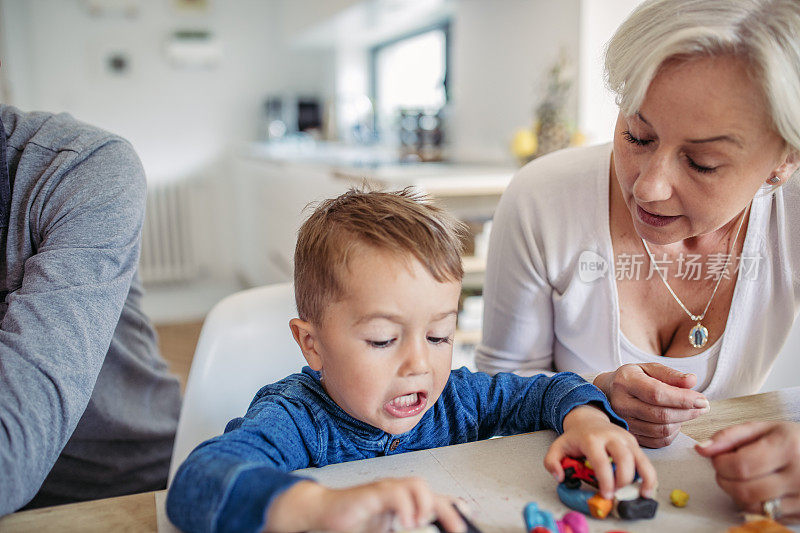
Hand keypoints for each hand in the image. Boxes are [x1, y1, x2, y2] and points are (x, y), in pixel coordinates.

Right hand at [265, 478, 466, 531]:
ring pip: (418, 485)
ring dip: (427, 504)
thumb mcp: (384, 530)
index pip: (434, 501)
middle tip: (459, 529)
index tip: (469, 519)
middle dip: (449, 510)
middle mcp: (398, 491)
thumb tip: (421, 529)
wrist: (322, 513)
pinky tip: (406, 521)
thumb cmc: (353, 522)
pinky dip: (406, 506)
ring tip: (424, 522)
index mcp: (403, 502)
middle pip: (432, 493)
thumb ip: (405, 529)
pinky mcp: (372, 493)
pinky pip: (395, 493)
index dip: (454, 508)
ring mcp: (386, 490)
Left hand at [544, 405, 656, 499]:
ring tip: (643, 494)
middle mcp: (611, 436)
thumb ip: (551, 462)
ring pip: (640, 457)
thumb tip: (560, 477)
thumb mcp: (558, 447)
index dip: (605, 480)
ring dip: (644, 478)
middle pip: (624, 458)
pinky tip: (647, 487)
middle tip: (617, 493)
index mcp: (591, 439)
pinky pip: (645, 459)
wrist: (587, 420)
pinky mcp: (633, 442)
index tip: (606, 494)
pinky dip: (649, 474)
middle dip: (623, 480)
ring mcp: (624, 438)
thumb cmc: (575, 437)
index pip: (601, 461)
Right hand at [593, 363, 709, 447]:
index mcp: (625, 381)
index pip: (657, 394)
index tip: (702, 400)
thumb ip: (670, 374)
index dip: (683, 399)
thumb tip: (692, 380)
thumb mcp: (648, 369)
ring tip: (687, 412)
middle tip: (703, 406)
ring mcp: (623, 421)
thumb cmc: (632, 379)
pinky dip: (673, 433)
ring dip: (682, 422)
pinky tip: (675, 422)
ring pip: (661, 430)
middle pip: (661, 415)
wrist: (607, 392)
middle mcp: (621, 403)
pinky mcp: (630, 434)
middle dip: (688, 412)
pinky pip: (658, 441)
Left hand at [695, 421, 799, 521]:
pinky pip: (765, 516)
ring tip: (744, 479)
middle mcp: (798, 476)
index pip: (739, 466)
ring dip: (736, 494)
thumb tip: (701, 449)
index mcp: (788, 448)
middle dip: (724, 480)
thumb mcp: (764, 429)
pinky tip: (759, 490)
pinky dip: (753, 505)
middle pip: (743, 490)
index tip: (720, 458)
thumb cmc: (793, 441)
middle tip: (728, 469)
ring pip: (752, 507)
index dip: (720, 463)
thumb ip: (729, 436)